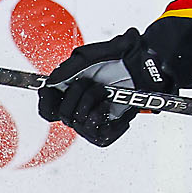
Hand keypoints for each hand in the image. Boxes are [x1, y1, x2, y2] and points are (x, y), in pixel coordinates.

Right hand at [37, 29, 172, 146]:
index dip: (46, 102)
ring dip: (93, 105)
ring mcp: (94, 120)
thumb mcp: (91, 56)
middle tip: (94, 83)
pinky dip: (110, 122)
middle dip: (78, 96)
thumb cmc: (119, 57)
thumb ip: (69, 68)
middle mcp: (79, 108)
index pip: (48, 109)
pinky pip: (101, 137)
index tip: (52, 90)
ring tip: (107, 93)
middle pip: (63, 115)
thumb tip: (50, 82)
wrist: (144, 65)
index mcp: (69, 92)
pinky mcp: (110, 129)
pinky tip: (115, 108)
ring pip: (80, 126)